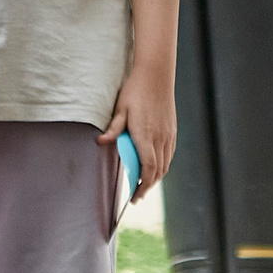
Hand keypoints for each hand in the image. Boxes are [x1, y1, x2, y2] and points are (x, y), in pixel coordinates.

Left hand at [102, 70, 175, 200]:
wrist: (156, 75)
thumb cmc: (136, 91)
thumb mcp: (120, 109)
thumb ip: (113, 129)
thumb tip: (100, 143)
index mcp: (146, 135)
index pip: (148, 169)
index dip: (142, 185)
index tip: (134, 196)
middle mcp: (160, 138)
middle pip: (158, 171)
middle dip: (148, 186)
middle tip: (136, 196)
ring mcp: (169, 134)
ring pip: (165, 164)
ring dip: (156, 177)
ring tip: (144, 184)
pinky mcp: (172, 130)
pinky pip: (169, 154)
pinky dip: (162, 166)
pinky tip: (155, 167)